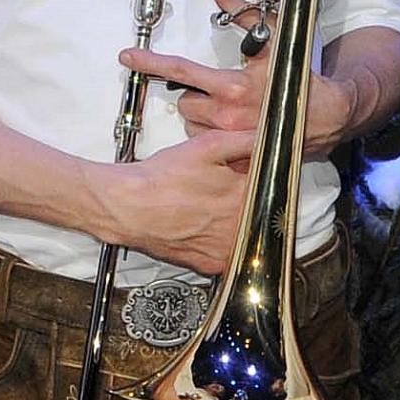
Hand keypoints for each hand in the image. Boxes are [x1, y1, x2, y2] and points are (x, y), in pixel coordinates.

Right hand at [86, 128, 255, 273]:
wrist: (127, 207)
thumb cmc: (161, 179)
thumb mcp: (208, 145)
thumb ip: (245, 140)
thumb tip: (269, 136)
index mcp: (245, 197)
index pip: (271, 187)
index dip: (258, 177)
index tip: (246, 173)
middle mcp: (240, 228)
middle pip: (259, 210)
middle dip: (245, 197)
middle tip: (221, 189)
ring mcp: (226, 249)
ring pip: (245, 232)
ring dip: (235, 219)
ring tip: (209, 206)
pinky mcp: (211, 264)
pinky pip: (227, 251)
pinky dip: (220, 238)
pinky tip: (203, 224)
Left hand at [124, 0, 363, 150]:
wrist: (326, 115)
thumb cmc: (298, 76)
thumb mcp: (273, 40)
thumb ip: (243, 14)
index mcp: (231, 86)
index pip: (181, 70)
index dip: (150, 62)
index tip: (127, 57)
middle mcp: (226, 115)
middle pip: (183, 102)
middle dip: (194, 95)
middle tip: (218, 92)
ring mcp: (229, 138)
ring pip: (192, 124)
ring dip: (202, 116)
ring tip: (229, 110)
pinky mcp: (234, 154)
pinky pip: (206, 143)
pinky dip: (212, 134)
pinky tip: (232, 127)